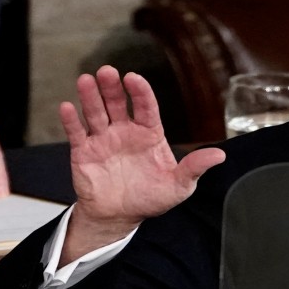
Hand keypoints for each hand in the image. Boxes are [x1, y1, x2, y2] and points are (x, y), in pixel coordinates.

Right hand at [60, 66, 224, 260]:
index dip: (140, 92)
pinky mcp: (84, 152)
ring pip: (96, 113)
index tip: (133, 78)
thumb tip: (220, 156)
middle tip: (107, 72)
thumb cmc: (151, 198)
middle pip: (117, 103)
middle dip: (112, 87)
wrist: (121, 217)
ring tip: (85, 80)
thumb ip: (195, 168)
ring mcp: (103, 139)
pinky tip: (67, 107)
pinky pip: (77, 133)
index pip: (145, 107)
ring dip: (90, 96)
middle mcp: (125, 131)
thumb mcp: (179, 186)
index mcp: (149, 134)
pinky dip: (71, 120)